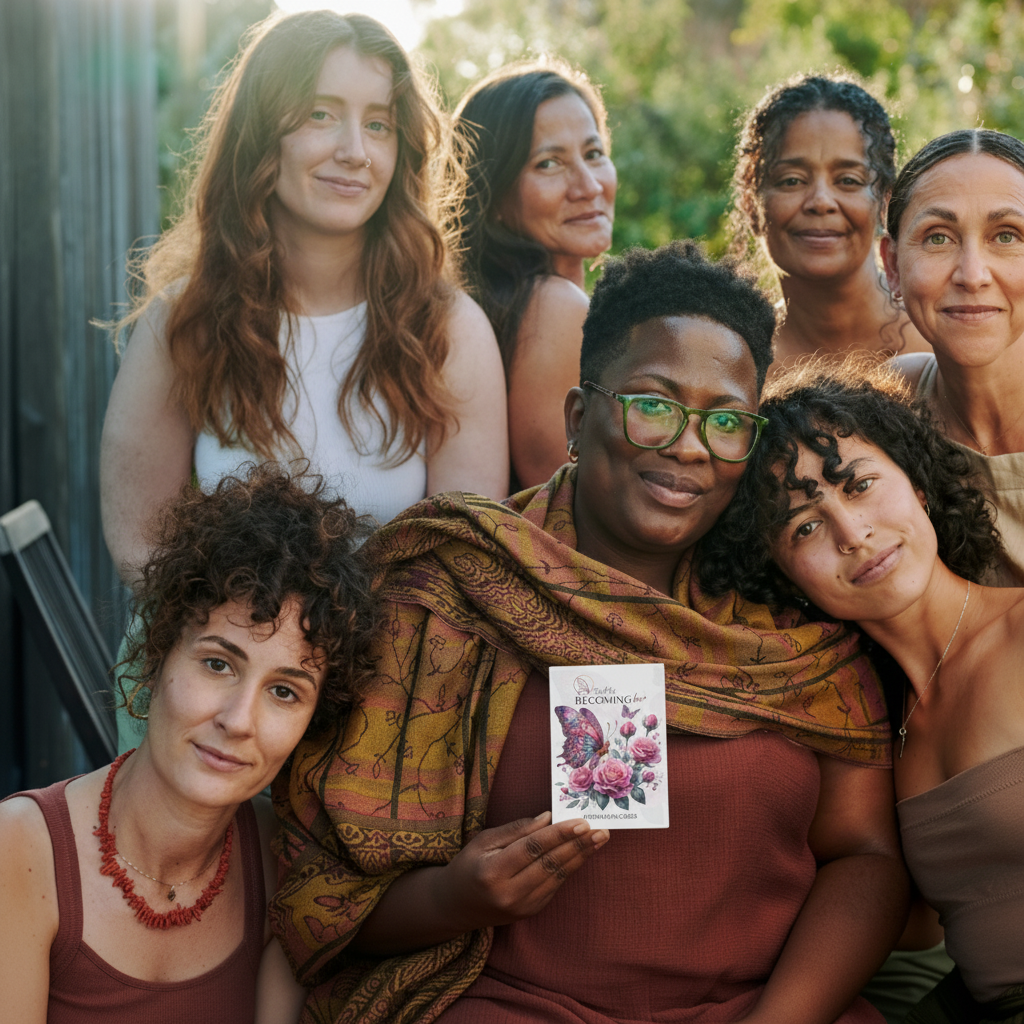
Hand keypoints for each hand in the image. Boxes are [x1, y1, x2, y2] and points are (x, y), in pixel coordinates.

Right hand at [435, 811, 608, 930]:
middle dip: (578, 845)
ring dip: (581, 856)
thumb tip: (547, 817)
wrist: (457, 906)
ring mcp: (521, 906)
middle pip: (550, 864)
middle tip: (600, 829)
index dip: (558, 835)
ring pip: (557, 876)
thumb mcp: (483, 841)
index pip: (532, 849)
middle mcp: (509, 893)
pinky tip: (582, 852)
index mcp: (492, 872)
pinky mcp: (530, 912)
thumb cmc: (468, 866)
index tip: (581, 822)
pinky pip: (555, 886)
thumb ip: (515, 830)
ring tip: (599, 839)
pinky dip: (570, 867)